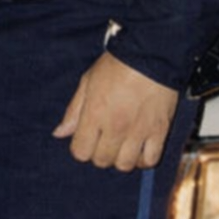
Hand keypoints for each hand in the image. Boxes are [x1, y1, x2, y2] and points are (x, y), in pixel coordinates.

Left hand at [53, 53, 177, 171]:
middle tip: (104, 139)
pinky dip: (143, 160)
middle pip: (102, 160)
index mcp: (95, 114)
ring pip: (124, 164)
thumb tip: (59, 133)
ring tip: (122, 145)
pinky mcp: (159, 131)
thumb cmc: (116, 65)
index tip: (85, 138)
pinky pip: (150, 160)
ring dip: (120, 158)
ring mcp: (138, 131)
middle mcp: (116, 126)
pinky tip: (140, 149)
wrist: (150, 54)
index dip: (80, 147)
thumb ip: (73, 111)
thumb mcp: (87, 82)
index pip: (80, 152)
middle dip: (99, 153)